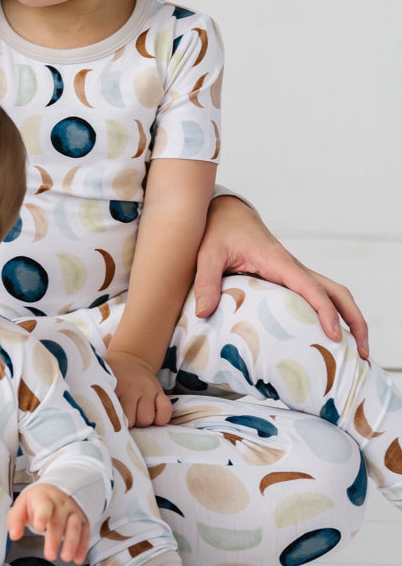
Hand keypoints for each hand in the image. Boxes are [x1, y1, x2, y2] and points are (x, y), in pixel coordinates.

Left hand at [7, 484, 89, 564]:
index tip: (39, 526)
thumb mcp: (22, 505)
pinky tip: (77, 558)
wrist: (55, 491)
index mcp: (43, 498)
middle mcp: (60, 504)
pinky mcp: (82, 521)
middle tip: (50, 555)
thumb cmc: (37, 501)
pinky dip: (83, 547)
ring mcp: (73, 512)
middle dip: (54, 539)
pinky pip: (85, 533)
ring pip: (74, 527)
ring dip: (71, 543)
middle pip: (58, 521)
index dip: (42, 515)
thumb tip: (14, 535)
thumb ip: (15, 520)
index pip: (43, 505)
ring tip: (65, 557)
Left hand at [104, 351, 172, 427]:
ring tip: (134, 414)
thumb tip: (93, 414)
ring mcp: (147, 389)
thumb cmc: (112, 375)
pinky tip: (151, 414)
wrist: (130, 358)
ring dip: (141, 421)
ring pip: (147, 419)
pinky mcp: (160, 392)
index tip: (108, 420)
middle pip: (131, 420)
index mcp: (114, 385)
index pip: (112, 412)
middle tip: (122, 416)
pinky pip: (166, 412)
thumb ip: (98, 395)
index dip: (111, 420)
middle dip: (127, 423)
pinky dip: (160, 418)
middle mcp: (131, 387)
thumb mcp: (101, 380)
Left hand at [194, 197, 368, 356]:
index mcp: (279, 262)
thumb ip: (205, 282)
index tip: (335, 336)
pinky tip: (325, 335)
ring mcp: (294, 273)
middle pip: (337, 292)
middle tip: (361, 352)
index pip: (311, 288)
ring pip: (333, 293)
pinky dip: (331, 313)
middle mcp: (293, 267)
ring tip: (355, 350)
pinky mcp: (289, 277)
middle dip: (354, 320)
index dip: (326, 312)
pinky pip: (318, 295)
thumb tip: (204, 312)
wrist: (225, 213)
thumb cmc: (218, 231)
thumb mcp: (206, 254)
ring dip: (349, 318)